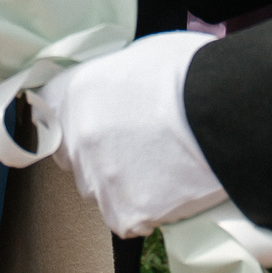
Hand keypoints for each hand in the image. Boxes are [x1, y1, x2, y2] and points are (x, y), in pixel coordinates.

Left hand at [43, 32, 225, 236]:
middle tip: (140, 143)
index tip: (92, 121)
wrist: (221, 111)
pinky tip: (170, 187)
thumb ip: (114, 79)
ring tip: (162, 165)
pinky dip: (146, 208)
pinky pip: (127, 217)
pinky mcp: (124, 213)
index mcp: (75, 94)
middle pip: (76, 156)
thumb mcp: (140, 55)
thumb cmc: (189, 73)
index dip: (73, 118)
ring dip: (123, 182)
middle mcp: (77, 139)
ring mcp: (99, 180)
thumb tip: (118, 88)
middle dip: (101, 152)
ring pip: (101, 189)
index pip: (50, 113)